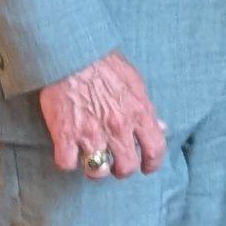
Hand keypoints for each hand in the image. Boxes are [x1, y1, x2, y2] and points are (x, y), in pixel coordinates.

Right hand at [35, 51, 165, 178]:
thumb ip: (147, 110)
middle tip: (114, 163)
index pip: (155, 150)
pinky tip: (68, 152)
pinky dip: (67, 162)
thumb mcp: (135, 83)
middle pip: (126, 168)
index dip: (152, 164)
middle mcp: (118, 127)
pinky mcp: (65, 134)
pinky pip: (67, 164)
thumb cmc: (105, 65)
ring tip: (91, 159)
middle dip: (121, 169)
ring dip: (95, 169)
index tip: (146, 167)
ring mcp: (91, 132)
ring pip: (97, 171)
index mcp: (139, 114)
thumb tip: (161, 128)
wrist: (73, 53)